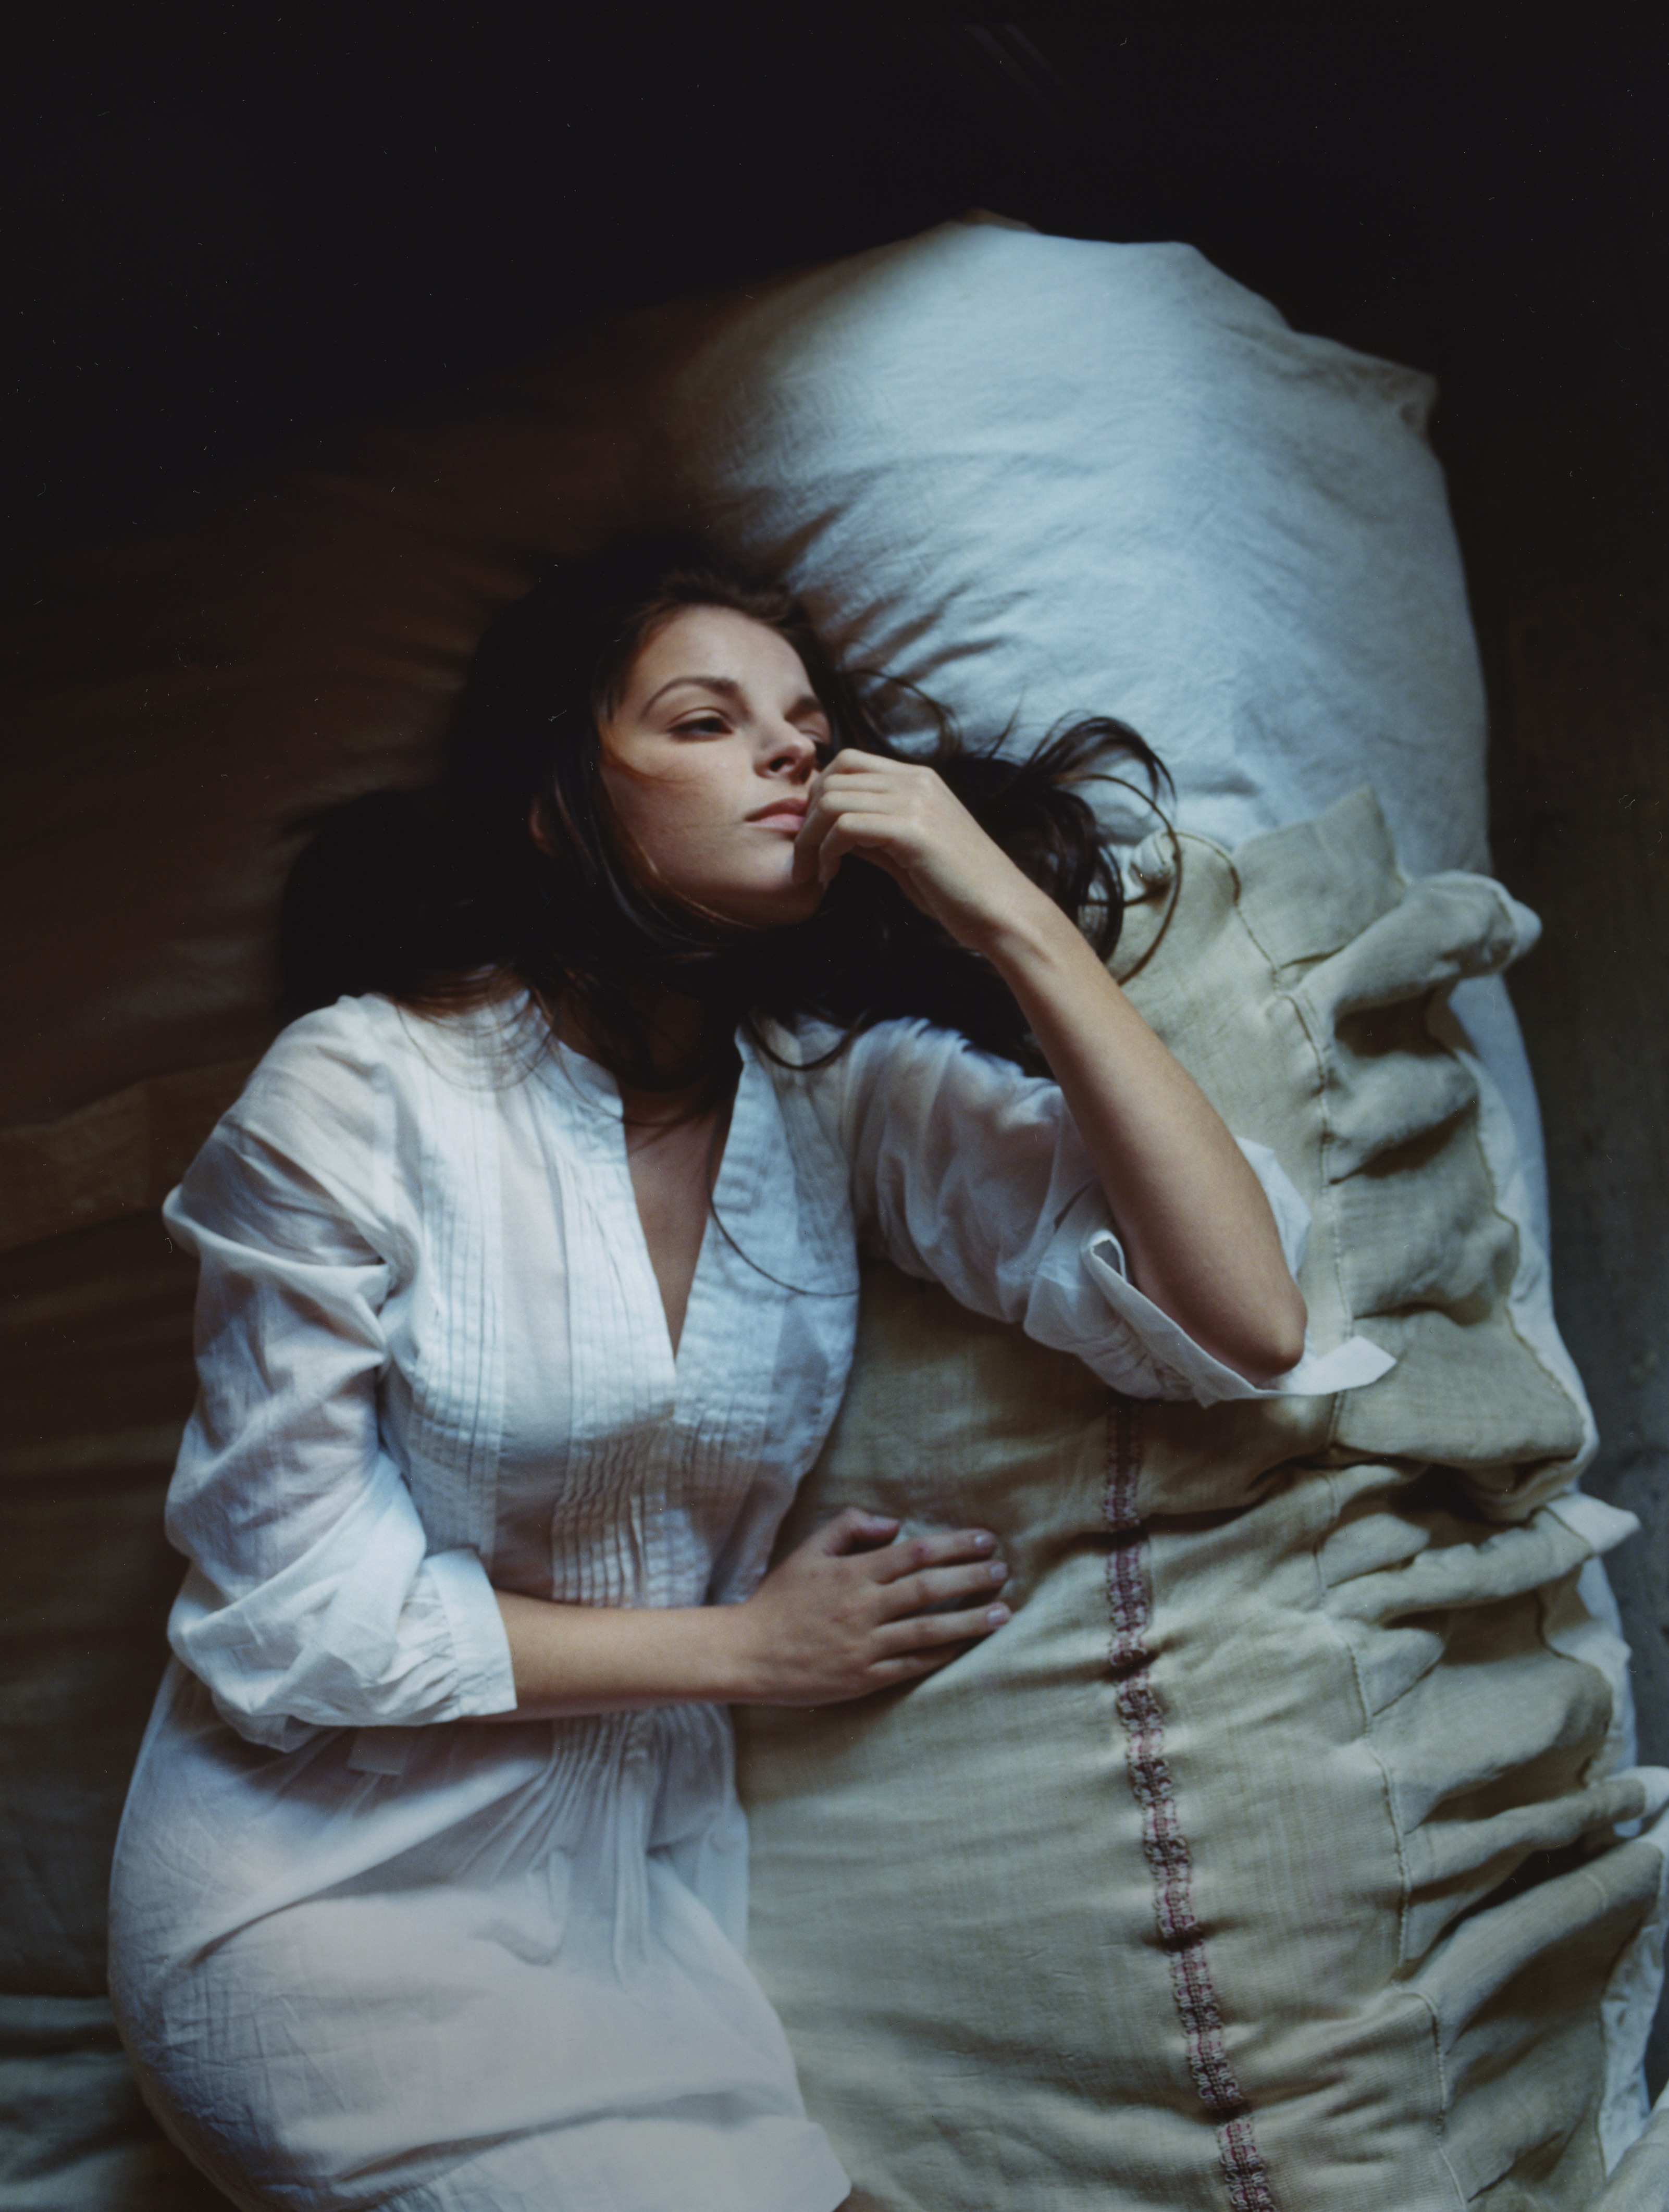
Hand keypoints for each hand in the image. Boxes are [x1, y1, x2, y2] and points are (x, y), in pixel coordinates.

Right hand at [726, 1506, 1011, 1705]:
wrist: (750, 1653)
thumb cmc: (781, 1599)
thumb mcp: (809, 1551)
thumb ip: (849, 1526)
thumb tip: (895, 1523)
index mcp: (852, 1573)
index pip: (915, 1552)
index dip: (955, 1545)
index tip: (985, 1539)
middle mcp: (863, 1607)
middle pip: (929, 1588)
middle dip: (972, 1578)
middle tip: (1002, 1571)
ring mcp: (865, 1645)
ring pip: (929, 1630)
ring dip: (970, 1620)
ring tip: (1003, 1612)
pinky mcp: (864, 1678)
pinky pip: (913, 1665)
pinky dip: (943, 1655)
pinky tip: (967, 1646)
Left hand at [793, 753, 1046, 950]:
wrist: (1004, 913)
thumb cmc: (958, 892)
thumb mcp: (907, 854)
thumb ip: (872, 834)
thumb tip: (829, 830)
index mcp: (919, 780)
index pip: (849, 762)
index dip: (819, 795)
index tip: (812, 836)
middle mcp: (916, 782)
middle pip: (833, 775)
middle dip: (807, 817)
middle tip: (804, 857)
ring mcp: (916, 802)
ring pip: (831, 799)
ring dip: (809, 839)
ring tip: (813, 871)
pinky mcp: (913, 831)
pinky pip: (845, 826)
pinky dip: (825, 852)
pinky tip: (831, 877)